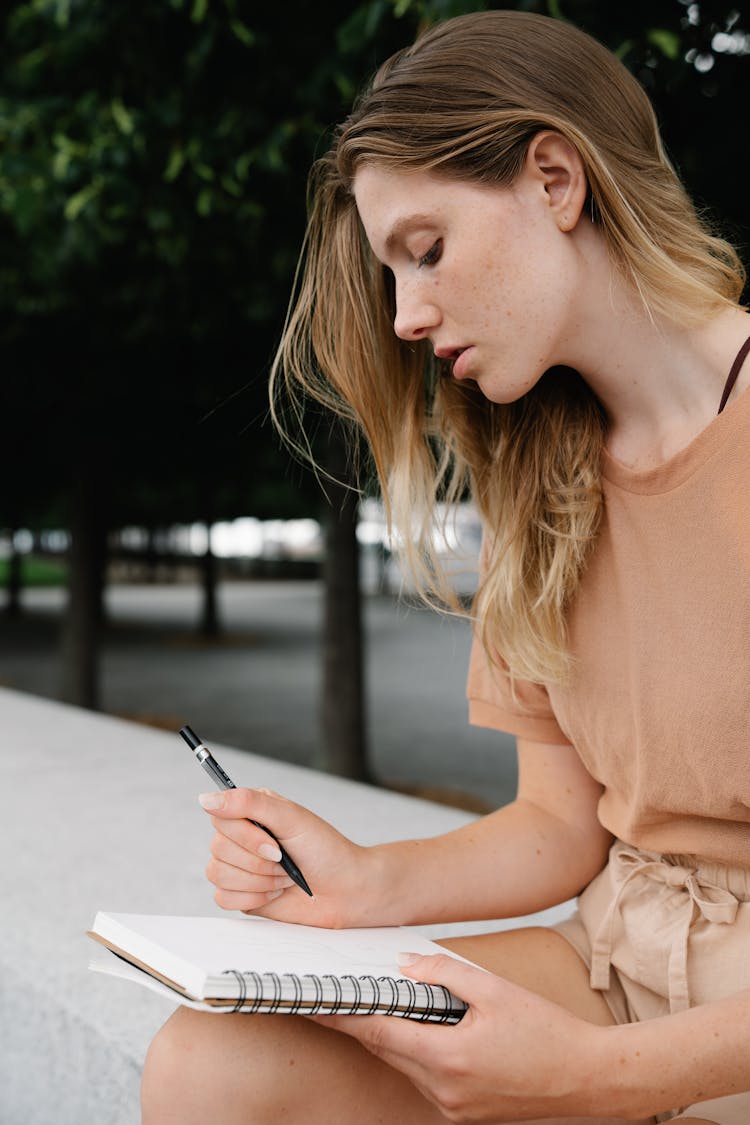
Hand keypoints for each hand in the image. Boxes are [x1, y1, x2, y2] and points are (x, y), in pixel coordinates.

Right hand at [201, 787, 370, 927]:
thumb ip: (249, 803)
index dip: (245, 837)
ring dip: (258, 881)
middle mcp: (242, 836)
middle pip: (217, 848)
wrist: (346, 891)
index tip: (275, 846)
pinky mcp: (241, 893)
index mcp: (252, 812)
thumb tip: (206, 799)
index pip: (220, 817)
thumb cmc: (326, 851)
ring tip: (284, 877)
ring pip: (218, 874)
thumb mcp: (291, 818)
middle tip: (284, 862)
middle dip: (258, 863)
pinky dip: (253, 898)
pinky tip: (275, 893)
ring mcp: (239, 866)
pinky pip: (223, 898)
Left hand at [312, 952, 601, 1121]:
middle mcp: (443, 1090)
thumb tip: (404, 966)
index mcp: (447, 1058)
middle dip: (360, 1023)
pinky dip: (415, 1053)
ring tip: (374, 1005)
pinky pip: (425, 1079)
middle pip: (387, 1050)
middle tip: (333, 997)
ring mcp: (452, 1107)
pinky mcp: (464, 1112)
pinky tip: (419, 1030)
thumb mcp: (494, 990)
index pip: (379, 1032)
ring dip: (390, 1037)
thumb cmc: (546, 1031)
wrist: (587, 1078)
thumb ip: (445, 974)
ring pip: (405, 1065)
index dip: (343, 1014)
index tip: (314, 1001)